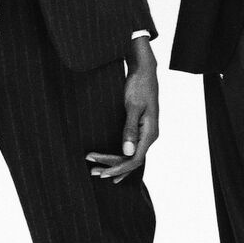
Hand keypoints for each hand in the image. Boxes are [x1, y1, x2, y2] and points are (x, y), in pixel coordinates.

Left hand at [86, 38, 158, 182]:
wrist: (143, 71)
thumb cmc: (138, 85)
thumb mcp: (132, 106)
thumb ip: (130, 129)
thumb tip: (127, 152)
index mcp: (150, 133)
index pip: (134, 159)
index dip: (118, 168)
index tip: (102, 172)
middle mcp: (150, 136)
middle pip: (131, 160)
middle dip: (112, 168)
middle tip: (93, 172)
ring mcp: (145, 133)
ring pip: (131, 156)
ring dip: (114, 164)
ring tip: (96, 170)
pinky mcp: (140, 129)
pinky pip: (130, 149)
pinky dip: (119, 157)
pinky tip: (109, 162)